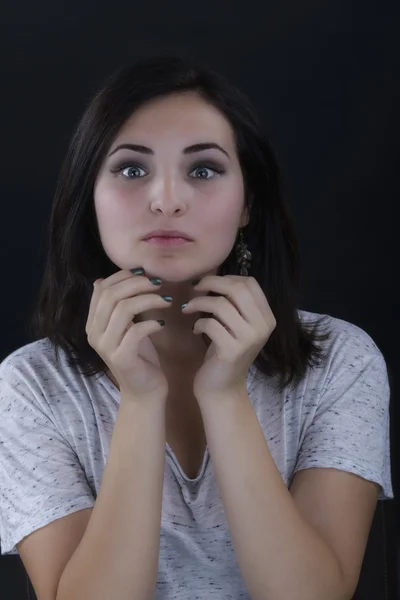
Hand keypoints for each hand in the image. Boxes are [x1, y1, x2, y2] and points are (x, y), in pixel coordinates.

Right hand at [85, 269, 170, 401]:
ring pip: (124, 309)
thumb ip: (118, 305)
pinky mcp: (121, 357)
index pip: (101, 289)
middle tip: (159, 282)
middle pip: (112, 295)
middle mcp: (94, 333)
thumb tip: (103, 279)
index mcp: (93, 322)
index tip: (145, 273)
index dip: (123, 276)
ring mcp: (106, 346)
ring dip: (148, 299)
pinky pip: (135, 330)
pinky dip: (151, 322)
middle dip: (138, 283)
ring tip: (166, 300)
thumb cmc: (140, 355)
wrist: (144, 390)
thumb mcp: (127, 326)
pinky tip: (162, 324)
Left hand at [182, 275, 275, 400]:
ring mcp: (249, 339)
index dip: (226, 278)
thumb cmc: (225, 352)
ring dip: (198, 303)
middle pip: (236, 289)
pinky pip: (210, 323)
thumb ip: (234, 303)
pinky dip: (197, 323)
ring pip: (220, 304)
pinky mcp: (232, 350)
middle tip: (194, 289)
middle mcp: (263, 326)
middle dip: (211, 284)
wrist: (222, 389)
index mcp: (267, 317)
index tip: (208, 284)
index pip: (250, 283)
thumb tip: (216, 276)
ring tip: (188, 309)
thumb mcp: (235, 325)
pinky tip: (194, 330)